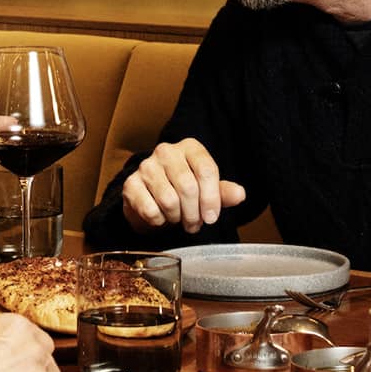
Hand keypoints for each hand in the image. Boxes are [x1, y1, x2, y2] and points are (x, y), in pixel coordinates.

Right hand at [121, 138, 245, 233]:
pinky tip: (161, 216)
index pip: (206, 170)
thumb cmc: (182, 191)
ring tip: (179, 218)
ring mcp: (146, 166)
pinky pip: (150, 210)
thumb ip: (223, 192)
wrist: (150, 197)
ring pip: (169, 200)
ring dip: (177, 218)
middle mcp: (166, 151)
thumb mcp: (207, 190)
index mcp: (189, 147)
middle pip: (188, 186)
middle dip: (194, 213)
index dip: (212, 198)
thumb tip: (239, 194)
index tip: (212, 217)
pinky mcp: (131, 184)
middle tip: (195, 224)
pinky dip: (159, 221)